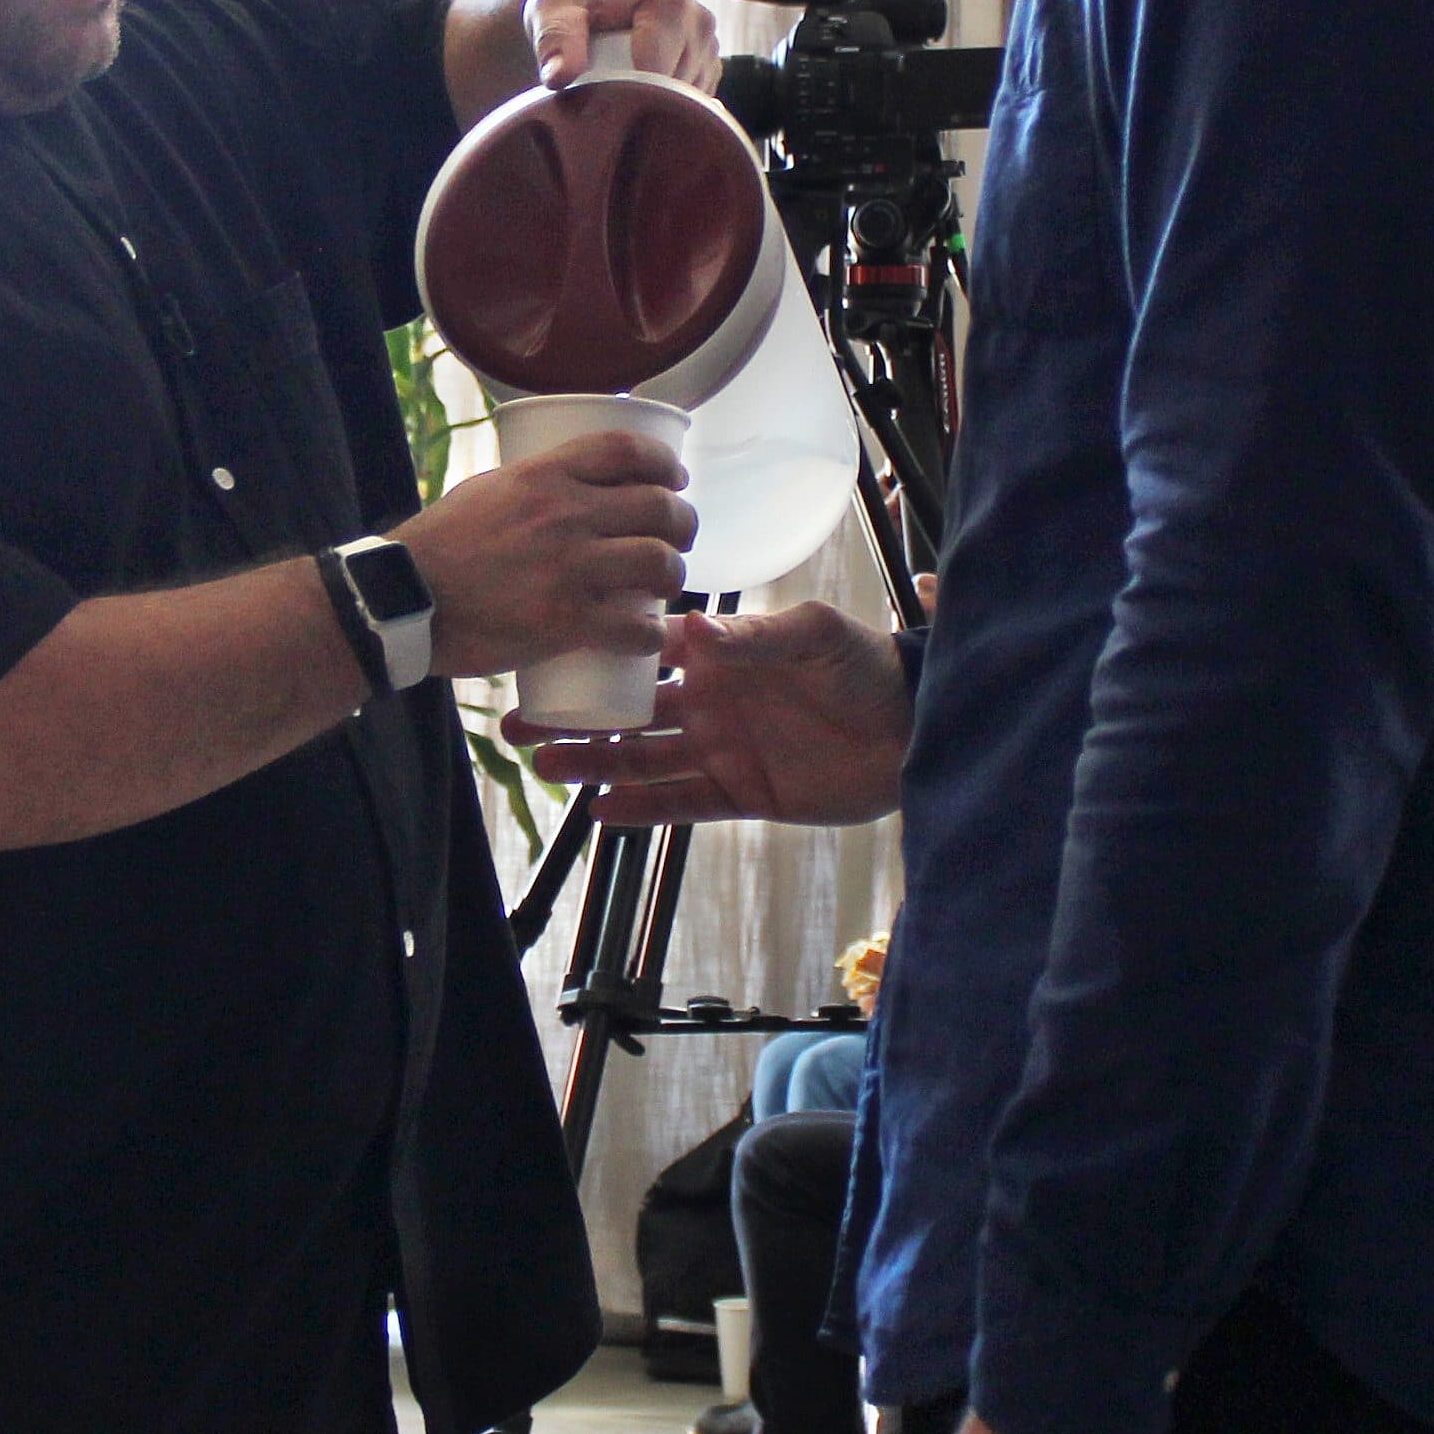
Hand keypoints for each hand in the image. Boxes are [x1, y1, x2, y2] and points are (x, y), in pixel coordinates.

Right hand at [395, 431, 695, 678]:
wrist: (402, 601)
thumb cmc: (438, 545)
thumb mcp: (487, 489)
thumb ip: (532, 485)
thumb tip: (569, 484)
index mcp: (544, 476)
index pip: (626, 449)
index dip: (664, 463)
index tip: (674, 480)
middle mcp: (565, 515)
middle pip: (659, 508)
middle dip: (683, 523)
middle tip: (678, 539)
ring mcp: (569, 569)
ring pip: (660, 564)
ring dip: (674, 576)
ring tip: (665, 586)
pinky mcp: (565, 621)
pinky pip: (636, 627)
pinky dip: (652, 634)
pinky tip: (649, 637)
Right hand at [503, 602, 910, 825]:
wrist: (917, 728)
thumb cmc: (868, 666)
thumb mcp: (813, 636)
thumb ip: (752, 635)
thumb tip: (686, 622)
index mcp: (721, 654)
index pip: (646, 651)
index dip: (598, 653)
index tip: (547, 654)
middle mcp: (711, 701)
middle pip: (628, 711)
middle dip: (575, 716)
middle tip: (516, 723)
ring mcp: (723, 749)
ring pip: (643, 760)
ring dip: (595, 763)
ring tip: (543, 766)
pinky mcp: (743, 794)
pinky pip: (682, 803)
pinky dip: (643, 809)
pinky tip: (600, 811)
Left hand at [526, 0, 720, 90]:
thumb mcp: (554, 8)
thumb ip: (555, 39)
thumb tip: (558, 77)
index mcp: (672, 5)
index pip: (661, 75)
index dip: (626, 95)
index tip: (596, 99)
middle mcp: (699, 23)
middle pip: (675, 93)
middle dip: (640, 102)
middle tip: (604, 94)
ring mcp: (708, 46)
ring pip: (686, 105)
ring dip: (654, 107)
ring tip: (621, 86)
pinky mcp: (707, 66)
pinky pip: (692, 105)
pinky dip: (666, 107)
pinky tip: (641, 88)